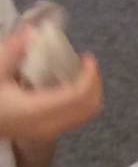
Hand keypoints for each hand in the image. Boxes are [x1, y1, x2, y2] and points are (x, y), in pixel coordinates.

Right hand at [0, 27, 102, 144]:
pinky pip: (77, 117)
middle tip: (87, 63)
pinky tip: (70, 84)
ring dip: (90, 92)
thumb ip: (13, 51)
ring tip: (80, 72)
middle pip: (90, 107)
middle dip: (95, 83)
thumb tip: (33, 32)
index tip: (87, 57)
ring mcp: (49, 133)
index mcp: (35, 111)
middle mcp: (47, 127)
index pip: (78, 96)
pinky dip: (82, 100)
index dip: (89, 76)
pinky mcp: (48, 133)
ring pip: (87, 115)